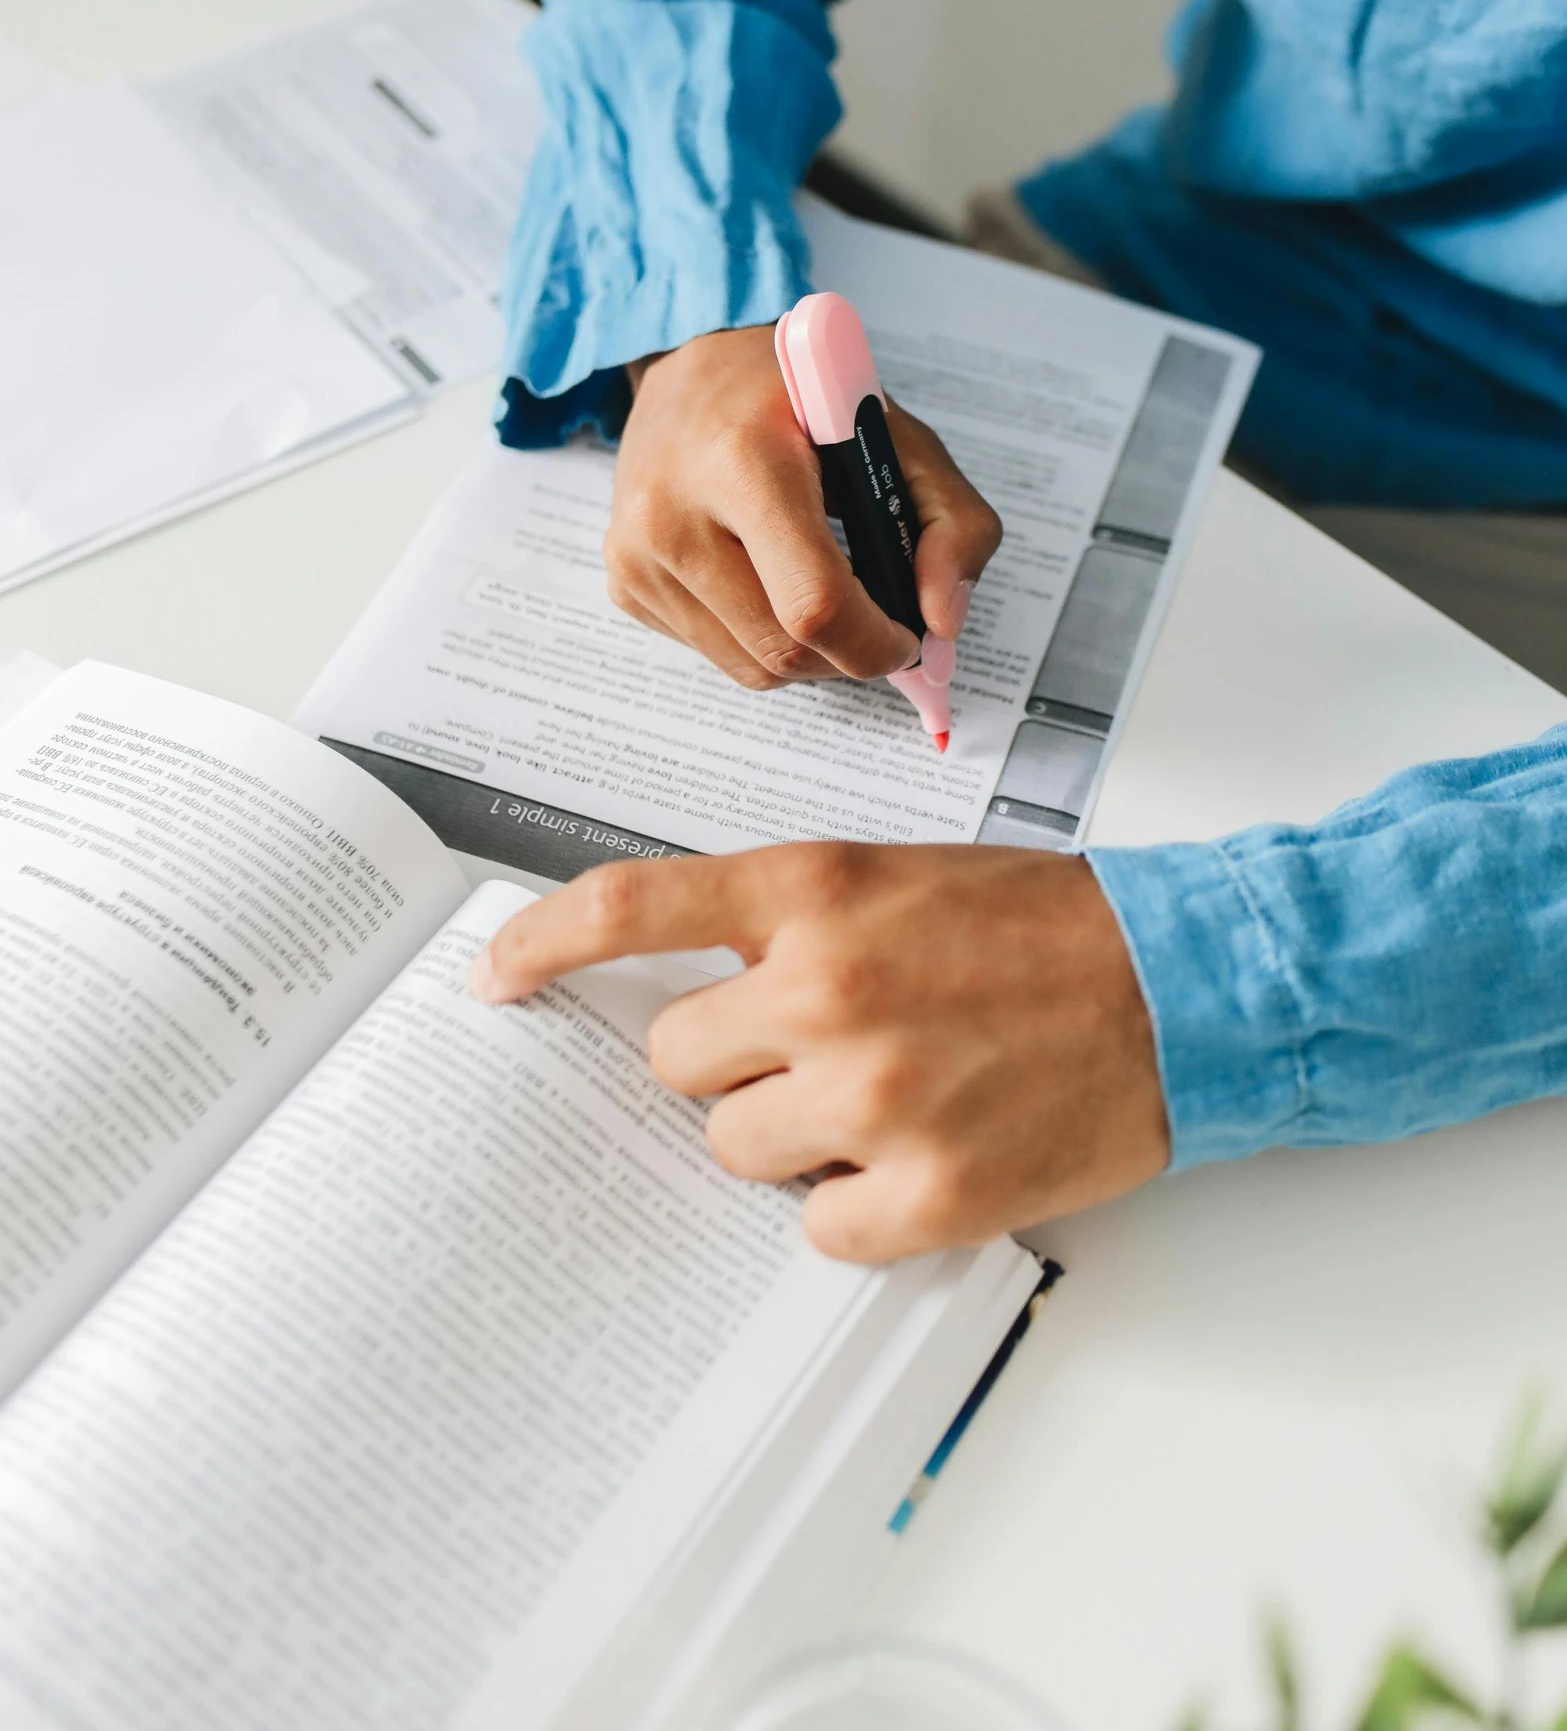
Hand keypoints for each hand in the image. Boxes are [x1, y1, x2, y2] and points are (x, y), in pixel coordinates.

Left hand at [470, 842, 1169, 1261]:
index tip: (494, 976)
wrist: (1182, 986)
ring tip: (884, 1097)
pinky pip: (817, 1228)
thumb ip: (785, 922)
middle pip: (677, 1063)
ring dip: (789, 1137)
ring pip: (735, 1150)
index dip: (542, 943)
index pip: (630, 906)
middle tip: (814, 1048)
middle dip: (729, 1064)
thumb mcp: (895, 876)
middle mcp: (826, 987)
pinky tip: (918, 1159)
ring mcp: (874, 1094)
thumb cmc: (1040, 925)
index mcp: (813, 891)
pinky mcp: (928, 1191)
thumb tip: (684, 996)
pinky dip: (853, 1207)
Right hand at [607, 325, 1000, 689]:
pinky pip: (716, 653)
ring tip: (827, 592)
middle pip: (784, 649)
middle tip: (881, 622)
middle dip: (851, 655)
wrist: (694, 363)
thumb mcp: (900, 437)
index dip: (877, 642)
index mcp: (744, 461)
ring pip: (752, 667)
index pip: (815, 603)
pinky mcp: (623, 580)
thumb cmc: (800, 399)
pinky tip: (770, 578)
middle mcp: (672, 511)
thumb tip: (942, 624)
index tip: (909, 637)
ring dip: (810, 654)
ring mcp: (637, 553)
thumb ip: (954, 525)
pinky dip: (761, 638)